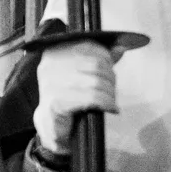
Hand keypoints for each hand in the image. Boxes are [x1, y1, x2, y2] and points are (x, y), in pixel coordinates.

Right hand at [34, 40, 118, 155]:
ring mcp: (51, 84)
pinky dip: (106, 103)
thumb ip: (99, 59)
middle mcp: (50, 65)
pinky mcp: (56, 102)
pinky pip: (92, 98)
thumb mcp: (83, 73)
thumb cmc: (69, 97)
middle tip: (113, 91)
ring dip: (110, 94)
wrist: (51, 125)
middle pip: (96, 65)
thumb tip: (120, 49)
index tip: (111, 72)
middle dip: (110, 79)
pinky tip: (110, 109)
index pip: (89, 46)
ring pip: (96, 82)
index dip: (106, 58)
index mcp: (54, 51)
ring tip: (112, 102)